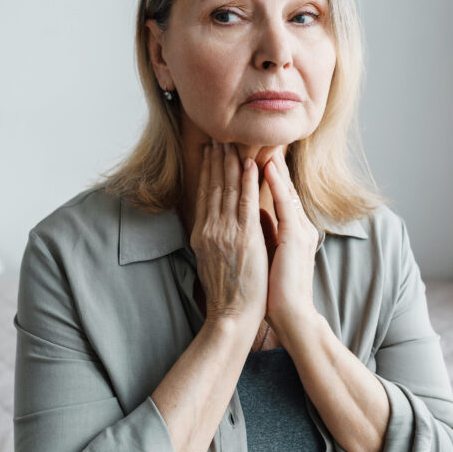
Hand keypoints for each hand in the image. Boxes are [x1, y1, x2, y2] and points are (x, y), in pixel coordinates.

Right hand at [190, 141, 267, 328]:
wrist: (233, 314)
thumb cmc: (227, 293)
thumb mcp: (211, 261)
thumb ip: (213, 239)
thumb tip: (216, 225)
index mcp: (202, 234)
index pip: (205, 195)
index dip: (207, 171)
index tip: (209, 152)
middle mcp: (210, 228)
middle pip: (213, 186)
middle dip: (216, 160)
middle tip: (217, 137)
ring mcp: (225, 231)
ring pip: (227, 188)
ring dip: (230, 163)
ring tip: (232, 143)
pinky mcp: (244, 236)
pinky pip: (245, 201)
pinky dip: (247, 181)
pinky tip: (250, 164)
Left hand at [262, 151, 319, 332]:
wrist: (292, 314)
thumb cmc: (278, 291)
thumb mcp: (272, 255)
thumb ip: (267, 233)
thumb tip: (256, 216)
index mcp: (293, 231)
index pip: (279, 195)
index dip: (266, 174)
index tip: (251, 153)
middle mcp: (299, 226)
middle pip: (282, 187)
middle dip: (267, 162)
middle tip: (254, 138)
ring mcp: (299, 230)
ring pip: (283, 189)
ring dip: (269, 164)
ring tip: (258, 141)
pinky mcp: (295, 237)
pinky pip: (284, 203)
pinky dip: (275, 184)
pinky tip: (266, 167)